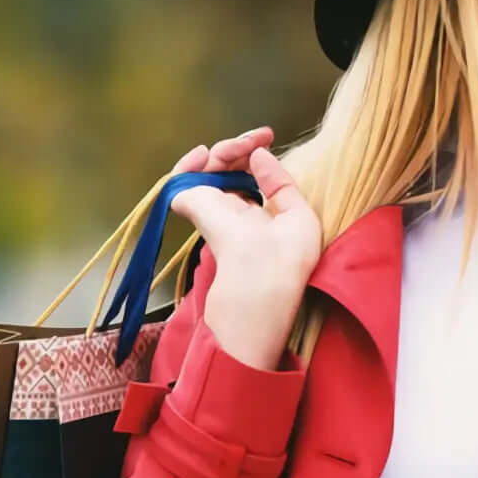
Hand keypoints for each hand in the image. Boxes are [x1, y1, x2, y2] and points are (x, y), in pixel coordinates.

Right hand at [165, 126, 322, 369]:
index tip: (259, 138)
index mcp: (295, 221)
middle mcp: (270, 226)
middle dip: (228, 158)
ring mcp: (242, 236)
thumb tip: (193, 185)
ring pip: (220, 189)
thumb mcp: (241, 236)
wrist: (240, 340)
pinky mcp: (218, 247)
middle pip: (244, 178)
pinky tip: (182, 180)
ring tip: (196, 160)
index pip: (276, 177)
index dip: (261, 154)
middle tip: (216, 152)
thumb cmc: (256, 288)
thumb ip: (214, 201)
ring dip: (206, 169)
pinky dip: (192, 188)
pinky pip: (205, 206)